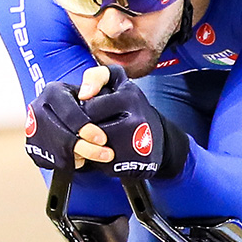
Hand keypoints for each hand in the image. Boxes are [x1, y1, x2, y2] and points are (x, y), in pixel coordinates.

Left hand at [23, 66, 183, 176]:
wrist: (158, 138)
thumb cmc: (131, 108)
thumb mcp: (118, 83)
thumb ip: (96, 77)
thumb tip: (83, 95)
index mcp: (129, 96)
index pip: (90, 107)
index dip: (87, 111)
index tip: (95, 112)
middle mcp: (136, 120)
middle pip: (92, 129)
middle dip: (89, 129)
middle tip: (99, 128)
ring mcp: (136, 144)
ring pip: (95, 147)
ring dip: (93, 145)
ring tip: (105, 140)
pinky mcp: (135, 164)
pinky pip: (104, 165)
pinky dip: (102, 161)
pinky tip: (112, 153)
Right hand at [23, 77, 94, 171]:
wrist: (76, 112)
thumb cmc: (94, 97)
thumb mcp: (100, 80)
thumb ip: (98, 78)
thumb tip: (85, 94)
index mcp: (53, 91)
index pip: (68, 114)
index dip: (86, 128)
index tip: (103, 139)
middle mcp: (39, 108)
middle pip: (63, 135)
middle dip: (87, 147)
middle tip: (106, 154)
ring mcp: (33, 128)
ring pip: (58, 151)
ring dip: (82, 157)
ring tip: (101, 156)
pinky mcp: (32, 146)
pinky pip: (53, 160)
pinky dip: (71, 162)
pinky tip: (84, 157)